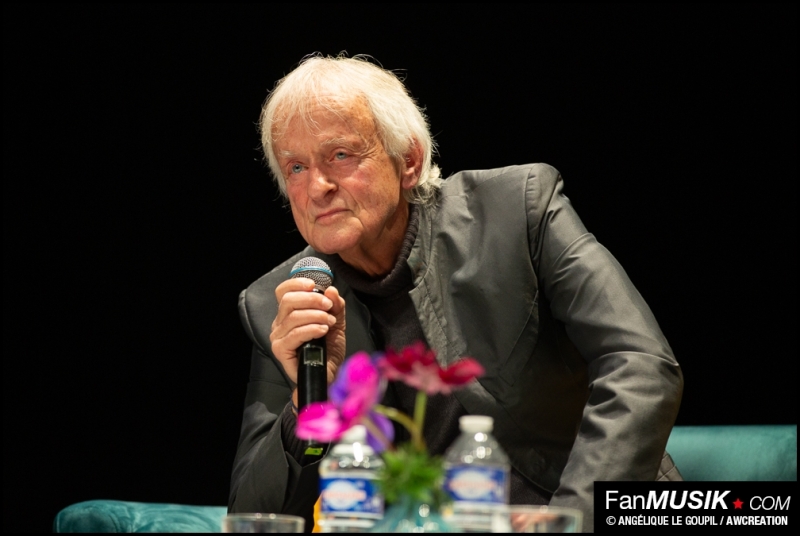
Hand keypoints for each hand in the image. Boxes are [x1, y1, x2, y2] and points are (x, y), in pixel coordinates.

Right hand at [270, 277, 345, 397]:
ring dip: (315, 315)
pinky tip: (323, 330)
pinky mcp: (281, 351)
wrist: (330, 373)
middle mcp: (280, 324)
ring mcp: (278, 338)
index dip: (296, 284)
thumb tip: (330, 290)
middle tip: (328, 306)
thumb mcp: (336, 321)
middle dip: (311, 299)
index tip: (314, 284)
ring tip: (329, 322)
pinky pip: (295, 334)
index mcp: (289, 314)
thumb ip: (335, 305)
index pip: (283, 291)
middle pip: (287, 301)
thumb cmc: (329, 348)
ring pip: (293, 317)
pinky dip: (311, 329)